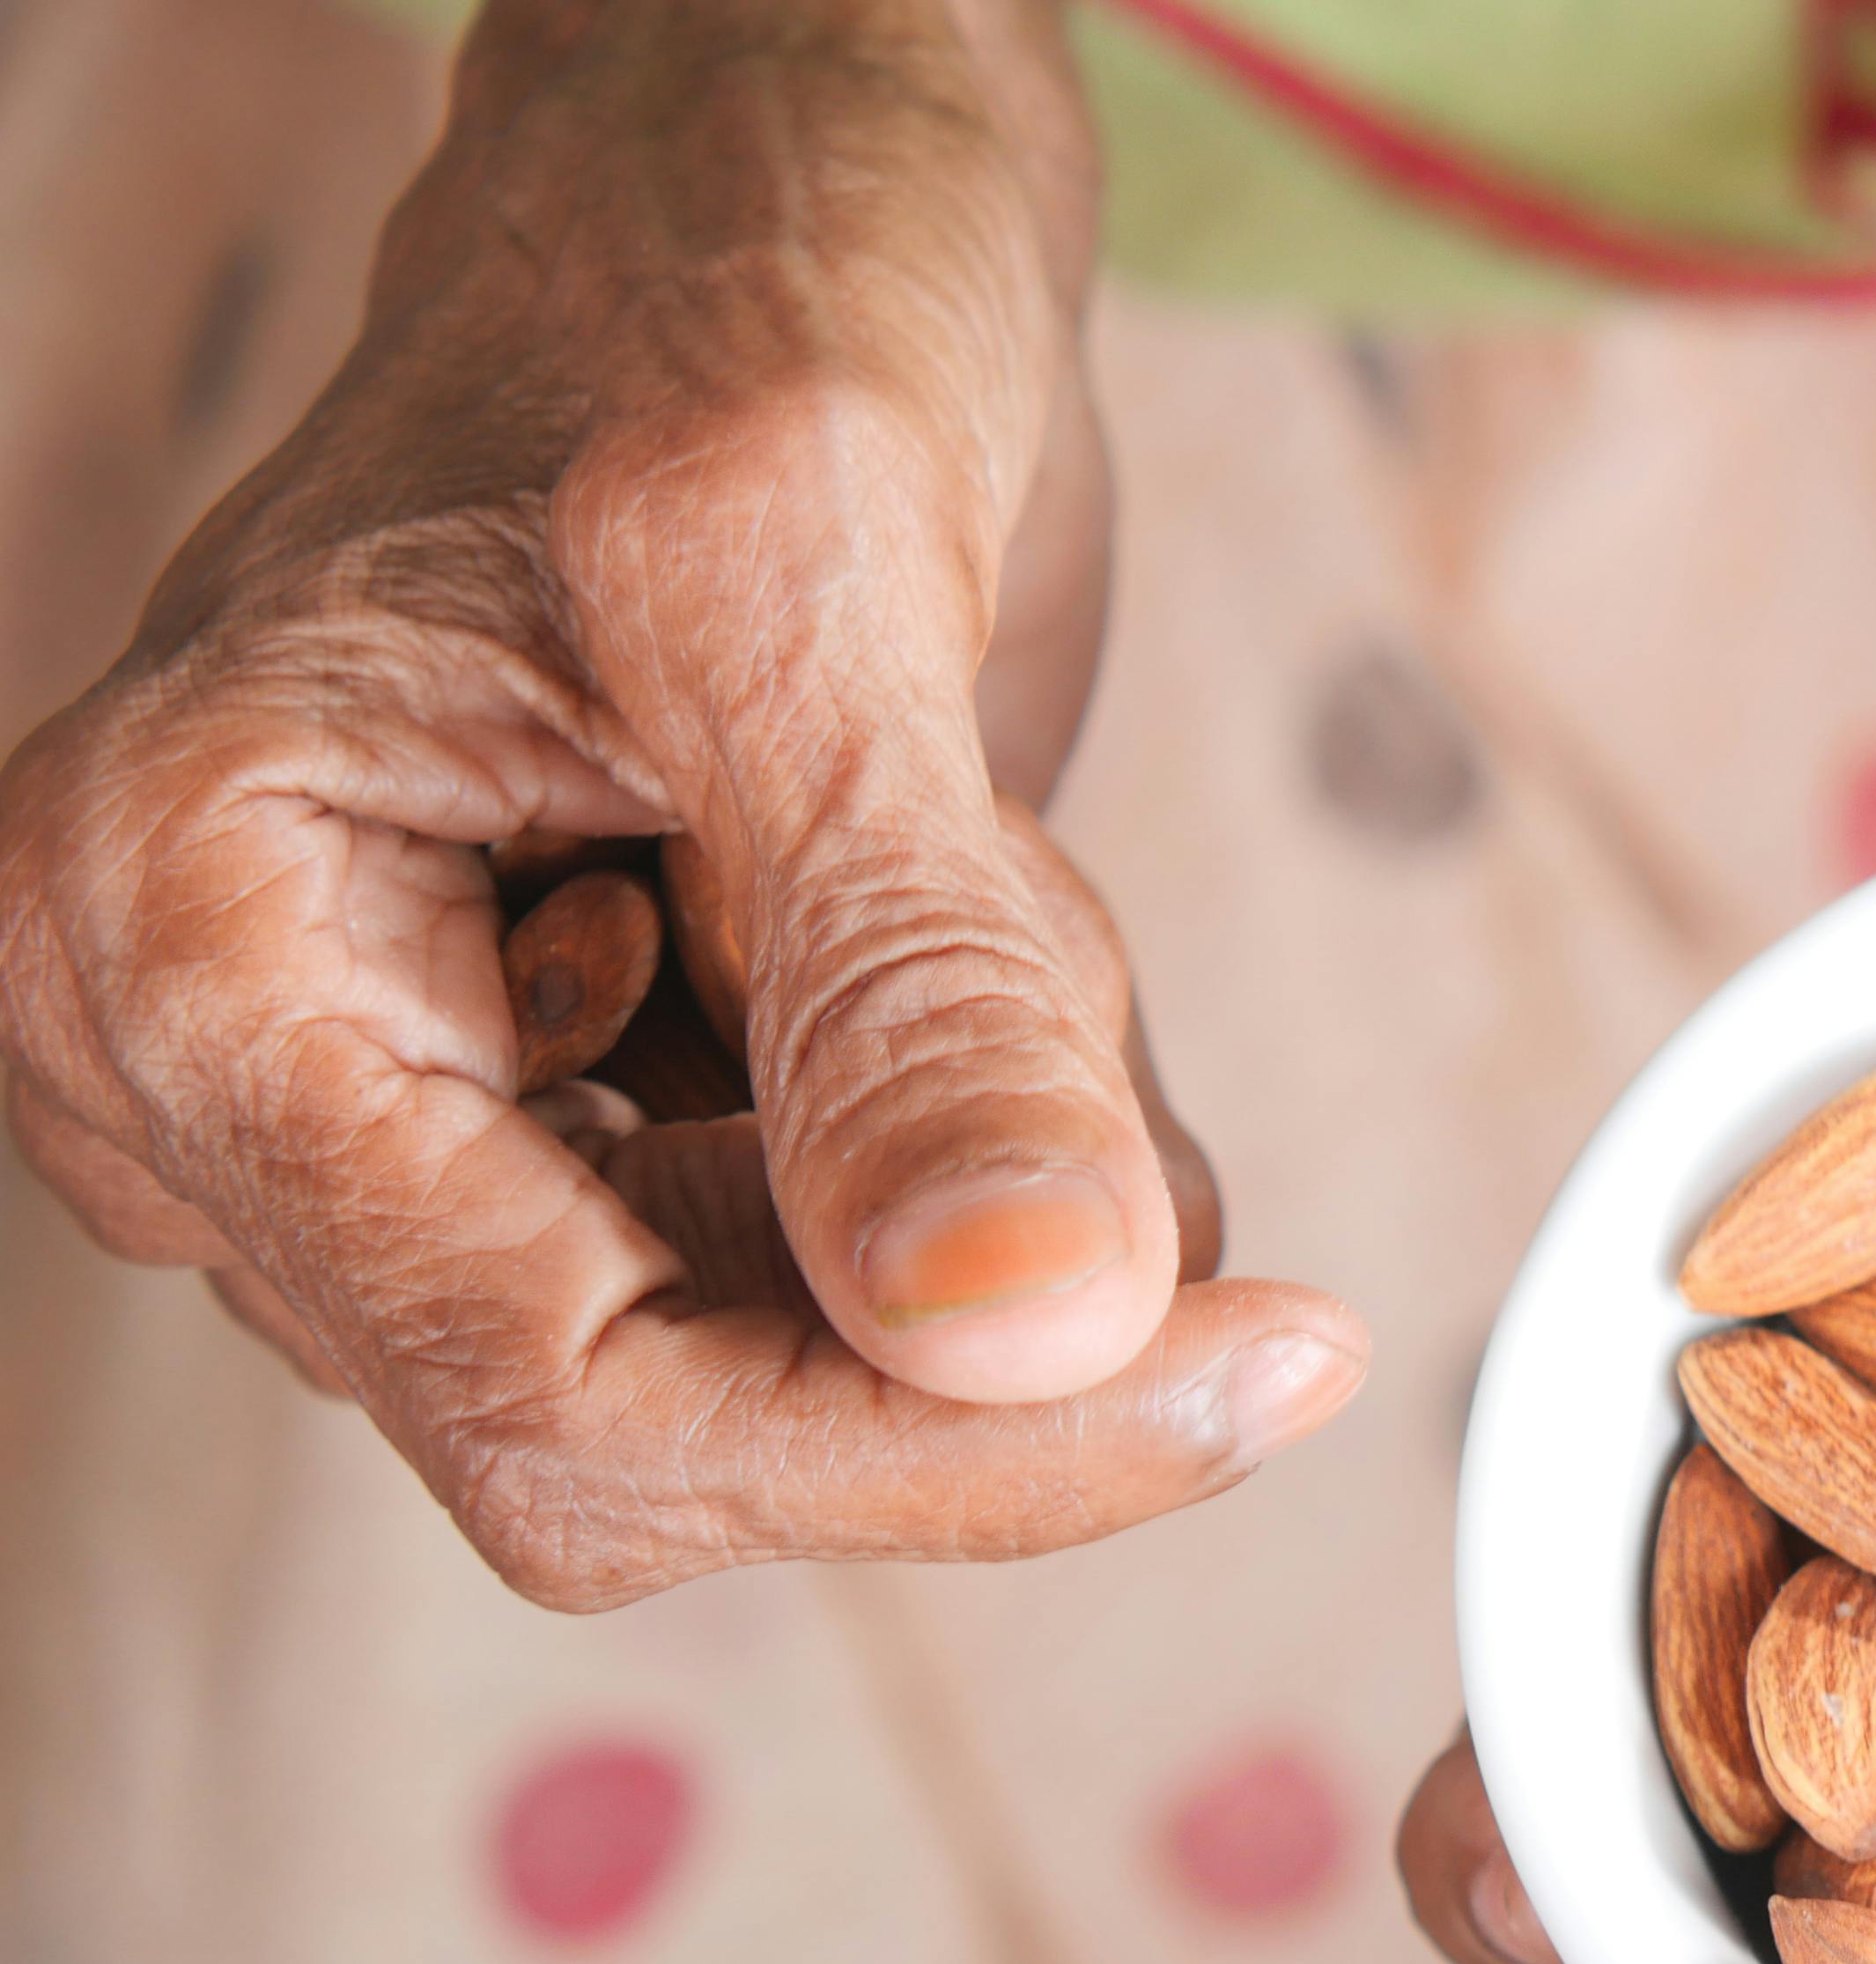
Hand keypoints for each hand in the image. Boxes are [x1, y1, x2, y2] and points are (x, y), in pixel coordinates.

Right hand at [0, 0, 1363, 1604]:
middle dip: (951, 1237)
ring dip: (987, 1146)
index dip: (929, 1447)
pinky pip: (859, 1274)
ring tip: (966, 842)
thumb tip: (1017, 1320)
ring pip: (799, 1356)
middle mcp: (237, 1077)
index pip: (566, 1402)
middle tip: (1030, 911)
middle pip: (675, 1423)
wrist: (768, 171)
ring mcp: (407, 1110)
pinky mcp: (579, 1110)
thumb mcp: (817, 577)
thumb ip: (911, 982)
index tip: (1259, 1367)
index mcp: (184, 945)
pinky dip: (1000, 1127)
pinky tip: (970, 897)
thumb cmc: (727, 272)